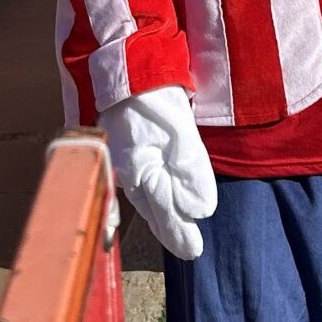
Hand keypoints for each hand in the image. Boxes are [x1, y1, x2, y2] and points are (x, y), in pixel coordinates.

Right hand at [97, 86, 216, 261]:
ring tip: (176, 232)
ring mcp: (123, 162)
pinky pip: (140, 183)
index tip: (193, 253)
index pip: (164, 214)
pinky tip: (157, 201)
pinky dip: (151, 197)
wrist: (128, 68)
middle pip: (152, 209)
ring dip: (160, 214)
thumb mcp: (181, 136)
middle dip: (169, 229)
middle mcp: (128, 175)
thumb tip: (198, 211)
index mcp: (141, 175)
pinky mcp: (124, 149)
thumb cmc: (155, 101)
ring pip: (145, 197)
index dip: (179, 234)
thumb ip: (189, 174)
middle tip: (188, 250)